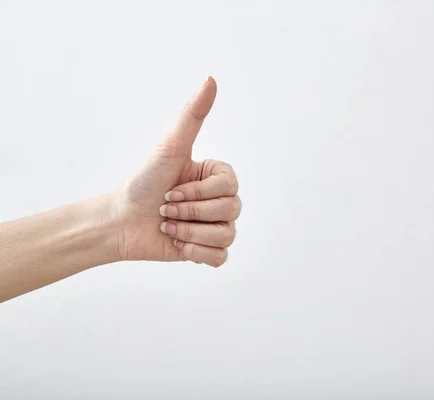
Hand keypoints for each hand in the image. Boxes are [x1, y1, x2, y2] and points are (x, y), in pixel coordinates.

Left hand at [111, 77, 240, 265]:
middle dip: (190, 212)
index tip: (172, 188)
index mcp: (217, 177)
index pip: (230, 185)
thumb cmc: (144, 181)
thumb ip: (193, 114)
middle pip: (232, 210)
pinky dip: (195, 252)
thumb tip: (210, 79)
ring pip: (226, 234)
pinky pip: (220, 257)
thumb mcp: (170, 146)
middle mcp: (221, 201)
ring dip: (189, 232)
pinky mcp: (208, 251)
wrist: (120, 220)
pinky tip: (177, 243)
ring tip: (168, 225)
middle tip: (165, 207)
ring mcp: (216, 227)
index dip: (199, 192)